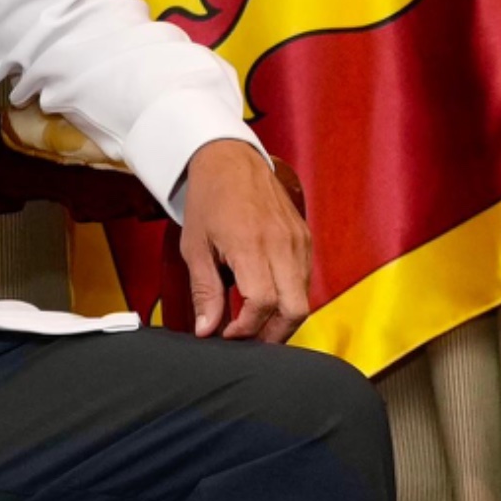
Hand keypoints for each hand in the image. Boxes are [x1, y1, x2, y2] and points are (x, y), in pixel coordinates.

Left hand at [177, 138, 312, 343]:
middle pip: (295, 309)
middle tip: (249, 341)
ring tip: (255, 324)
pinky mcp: (305, 238)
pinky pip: (305, 280)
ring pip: (304, 298)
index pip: (262, 303)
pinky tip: (267, 300)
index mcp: (251, 244)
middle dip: (274, 335)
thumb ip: (204, 291)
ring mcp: (298, 241)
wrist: (230, 159)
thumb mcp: (194, 247)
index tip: (227, 334)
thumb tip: (207, 330)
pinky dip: (289, 298)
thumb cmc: (209, 199)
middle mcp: (282, 244)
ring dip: (282, 319)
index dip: (246, 328)